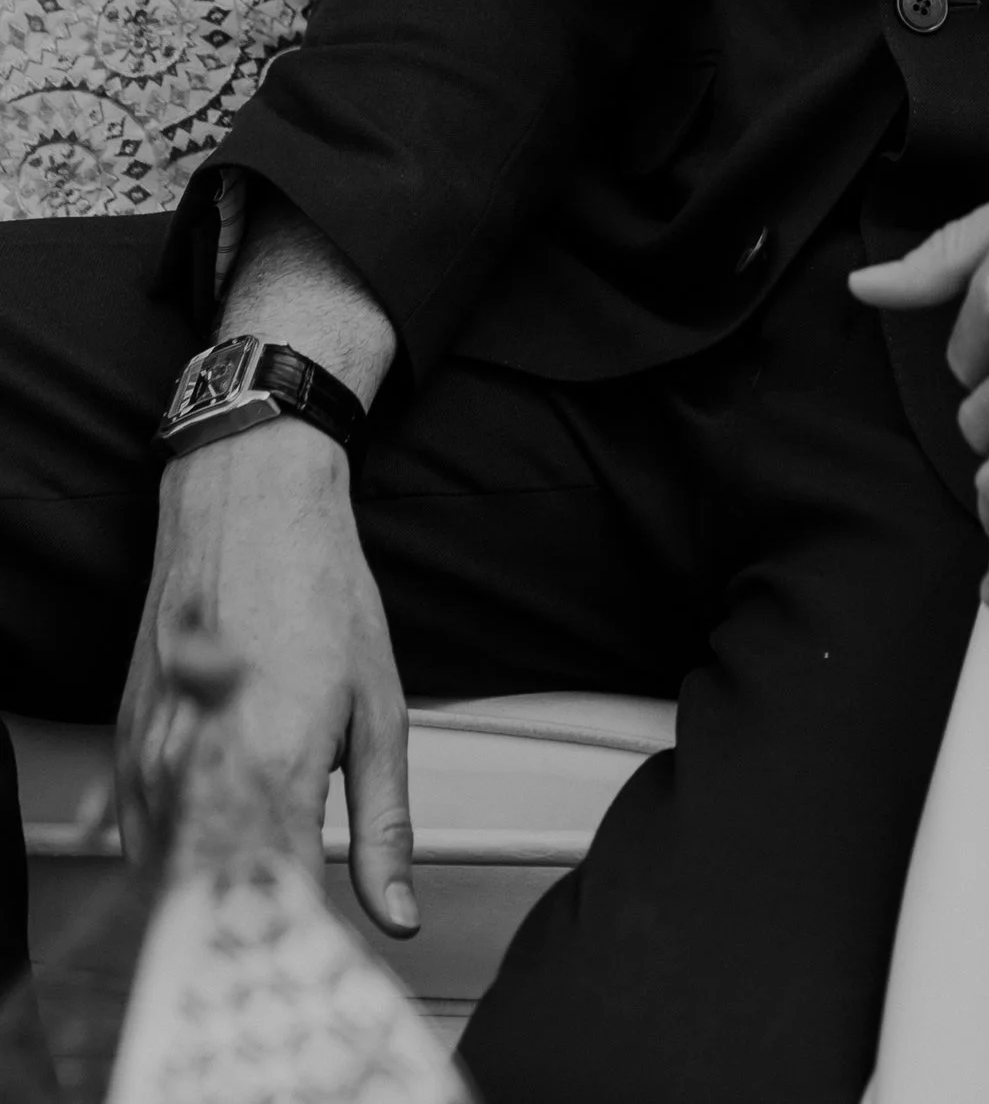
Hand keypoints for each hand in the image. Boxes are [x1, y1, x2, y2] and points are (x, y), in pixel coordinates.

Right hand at [119, 425, 415, 936]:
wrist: (248, 501)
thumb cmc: (317, 587)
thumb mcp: (379, 706)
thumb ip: (386, 824)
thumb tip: (399, 911)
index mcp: (268, 768)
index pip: (272, 908)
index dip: (302, 940)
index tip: (328, 948)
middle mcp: (196, 773)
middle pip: (214, 904)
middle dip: (257, 923)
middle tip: (299, 910)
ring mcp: (151, 762)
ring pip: (172, 882)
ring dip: (217, 891)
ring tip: (266, 862)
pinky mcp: (127, 748)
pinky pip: (143, 841)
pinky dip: (182, 857)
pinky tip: (222, 833)